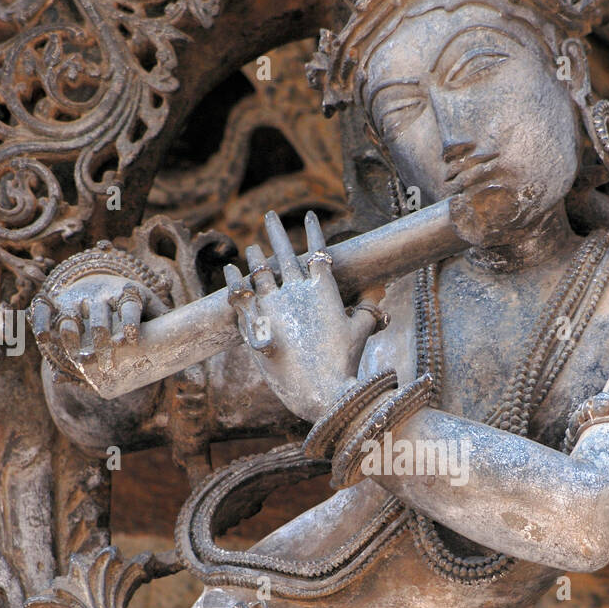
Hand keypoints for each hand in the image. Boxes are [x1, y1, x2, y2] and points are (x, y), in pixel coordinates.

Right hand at [31, 269, 164, 384]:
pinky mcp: (57, 301)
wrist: (100, 283)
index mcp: (129, 294)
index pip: (130, 306)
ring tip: (77, 352)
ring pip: (74, 312)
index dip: (129, 321)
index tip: (130, 339)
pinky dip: (42, 321)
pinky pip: (45, 310)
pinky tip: (44, 337)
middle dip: (101, 335)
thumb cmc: (134, 307)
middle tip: (103, 359)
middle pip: (101, 313)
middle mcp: (102, 294)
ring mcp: (78, 297)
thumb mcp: (152, 312)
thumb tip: (196, 369)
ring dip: (74, 331)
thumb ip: (168, 334)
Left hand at [229, 210, 381, 421]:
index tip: (308, 216)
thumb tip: (378, 291)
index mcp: (323, 290)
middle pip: (284, 253)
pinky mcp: (254, 325)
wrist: (321, 391)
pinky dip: (234, 281)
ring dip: (255, 257)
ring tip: (251, 248)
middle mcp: (295, 292)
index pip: (318, 251)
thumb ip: (368, 310)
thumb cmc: (344, 364)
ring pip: (260, 272)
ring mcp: (272, 306)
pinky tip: (230, 271)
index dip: (313, 232)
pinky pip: (239, 296)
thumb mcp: (361, 333)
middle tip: (269, 216)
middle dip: (276, 232)